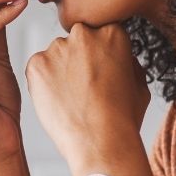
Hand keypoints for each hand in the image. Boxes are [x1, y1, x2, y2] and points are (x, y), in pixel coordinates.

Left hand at [25, 23, 151, 170]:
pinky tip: (58, 102)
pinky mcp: (36, 64)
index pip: (100, 33)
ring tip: (71, 99)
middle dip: (79, 59)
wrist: (101, 142)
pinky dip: (44, 83)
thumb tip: (118, 56)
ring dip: (60, 70)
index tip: (100, 72)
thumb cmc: (123, 118)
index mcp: (112, 32)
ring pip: (56, 55)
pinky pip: (38, 69)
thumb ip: (127, 60)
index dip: (100, 55)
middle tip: (84, 87)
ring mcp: (57, 48)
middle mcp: (83, 34)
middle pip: (76, 41)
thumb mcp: (139, 83)